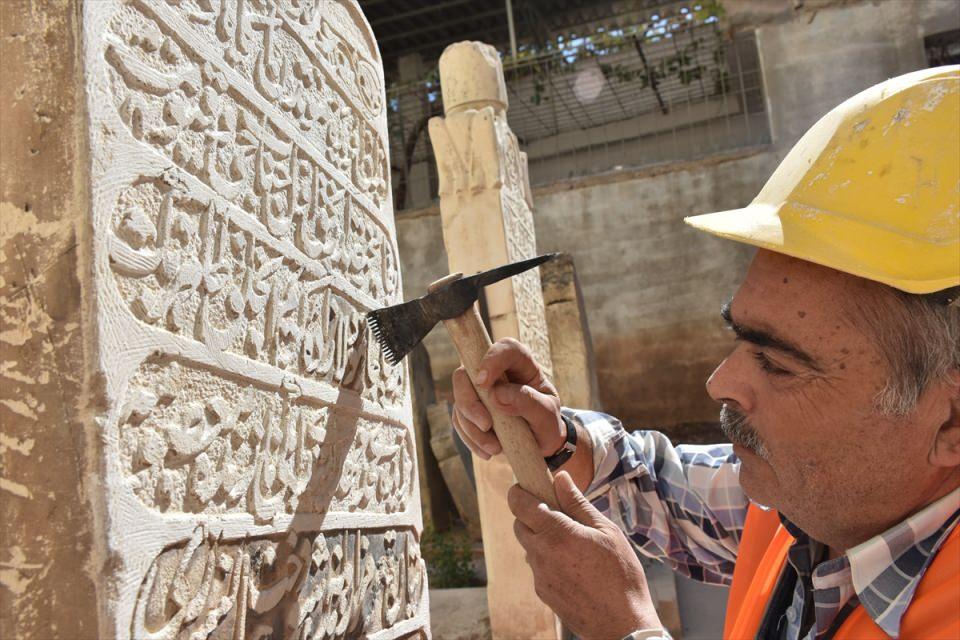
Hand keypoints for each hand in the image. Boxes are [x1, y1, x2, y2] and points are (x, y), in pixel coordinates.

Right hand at [451, 337, 564, 459]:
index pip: (505, 348)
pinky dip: (470, 438)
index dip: (491, 359)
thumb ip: (528, 401)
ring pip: (459, 400)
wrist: (541, 444)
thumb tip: (498, 395)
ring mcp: (480, 390)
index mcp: (522, 365)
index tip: (484, 382)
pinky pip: (458, 420)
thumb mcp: (547, 415)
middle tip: (486, 425)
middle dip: (470, 401)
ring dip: (472, 428)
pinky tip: (487, 451)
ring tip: (495, 449)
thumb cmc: (547, 423)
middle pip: (467, 372)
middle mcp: (496, 372)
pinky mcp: (470, 409)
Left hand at [508, 472, 661, 639]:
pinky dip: (548, 560)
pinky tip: (574, 566)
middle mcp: (540, 554)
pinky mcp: (543, 592)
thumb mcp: (606, 531)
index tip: (525, 486)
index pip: (519, 505)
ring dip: (541, 539)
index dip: (518, 492)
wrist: (622, 624)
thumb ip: (578, 503)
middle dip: (531, 515)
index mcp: (556, 533)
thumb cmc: (621, 574)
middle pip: (520, 525)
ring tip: (571, 544)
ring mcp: (539, 576)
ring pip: (529, 547)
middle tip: (556, 514)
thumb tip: (560, 478)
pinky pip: (538, 568)